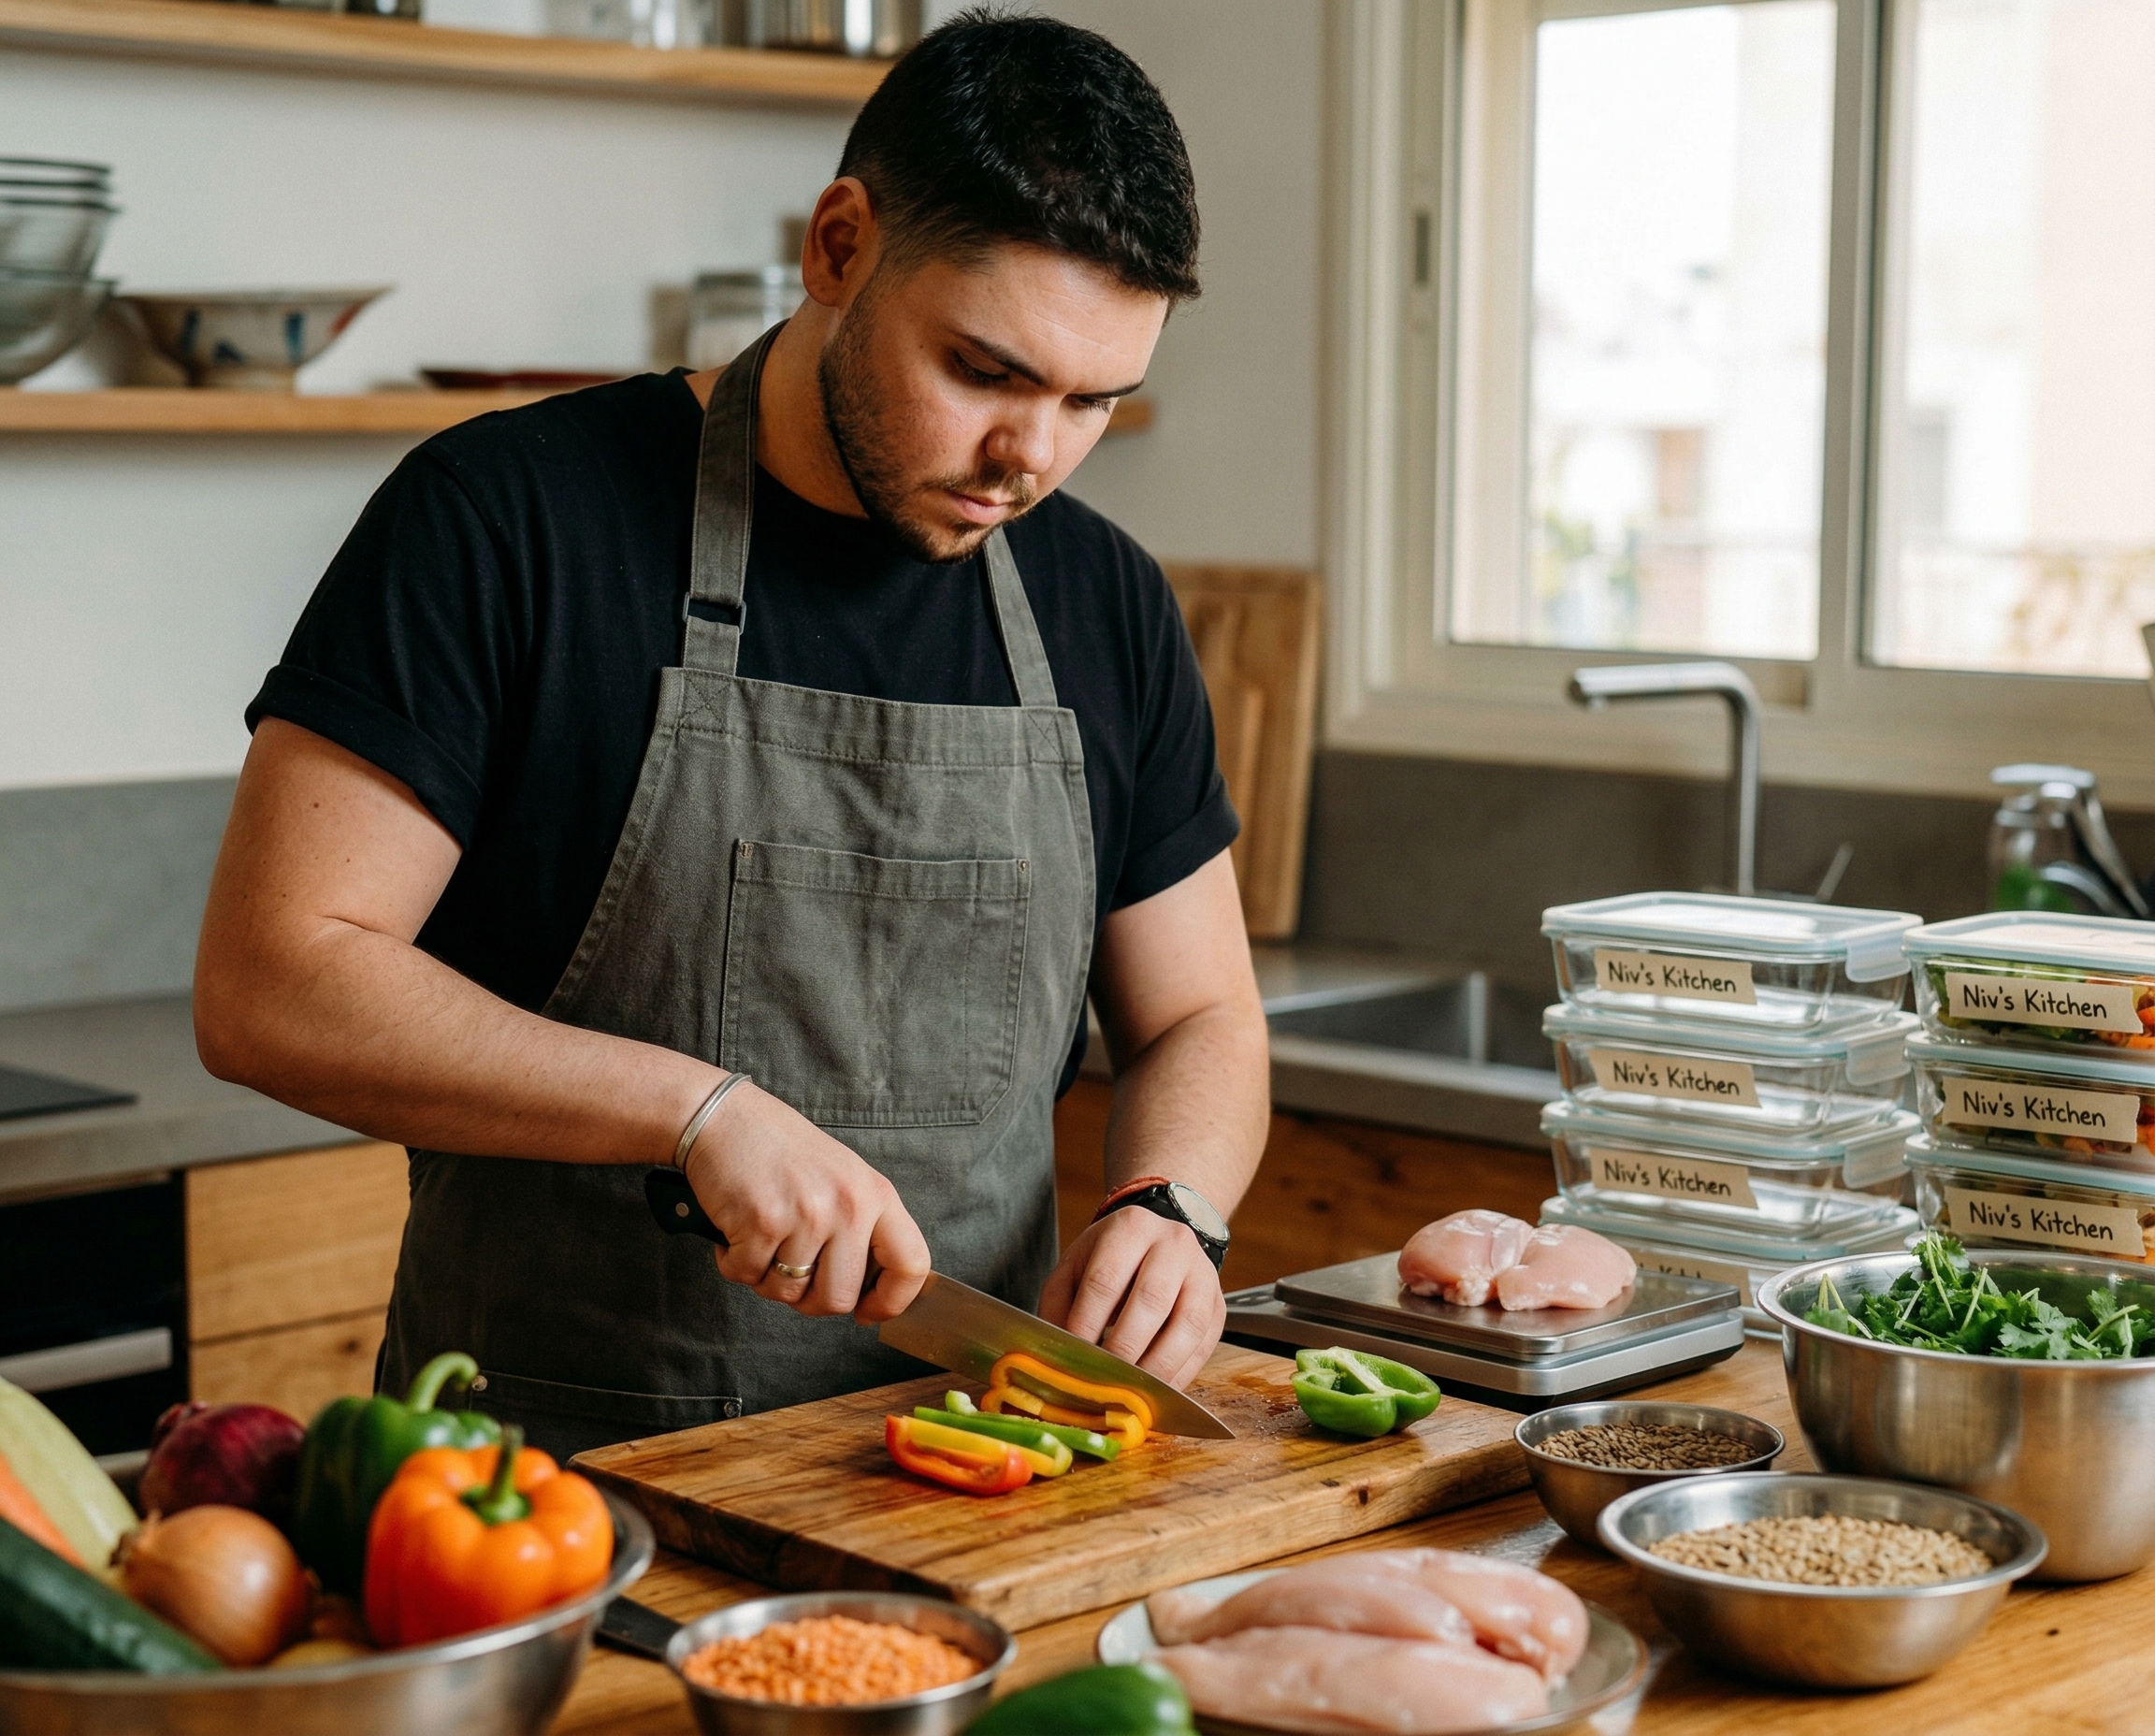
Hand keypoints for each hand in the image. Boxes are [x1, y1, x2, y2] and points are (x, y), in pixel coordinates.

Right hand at [681, 1079, 930, 1323]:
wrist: (724, 1118)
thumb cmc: (781, 1153)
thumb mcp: (843, 1179)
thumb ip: (861, 1228)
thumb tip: (866, 1293)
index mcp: (877, 1195)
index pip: (912, 1264)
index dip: (890, 1302)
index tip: (866, 1312)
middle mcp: (849, 1205)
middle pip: (839, 1299)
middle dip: (808, 1300)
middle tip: (789, 1272)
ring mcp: (808, 1213)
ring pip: (788, 1294)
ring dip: (766, 1278)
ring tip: (761, 1238)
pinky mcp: (763, 1220)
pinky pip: (747, 1276)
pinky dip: (734, 1263)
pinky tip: (736, 1229)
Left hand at [1037, 1206, 1224, 1388]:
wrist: (1161, 1238)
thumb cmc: (1112, 1257)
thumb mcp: (1077, 1264)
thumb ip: (1060, 1304)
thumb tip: (1057, 1351)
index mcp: (1131, 1228)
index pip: (1105, 1279)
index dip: (1087, 1323)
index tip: (1074, 1357)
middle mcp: (1173, 1245)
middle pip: (1150, 1301)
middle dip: (1124, 1348)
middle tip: (1103, 1379)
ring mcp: (1202, 1274)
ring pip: (1186, 1325)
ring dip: (1157, 1366)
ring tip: (1131, 1391)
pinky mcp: (1219, 1305)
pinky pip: (1204, 1345)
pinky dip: (1180, 1374)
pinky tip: (1157, 1390)